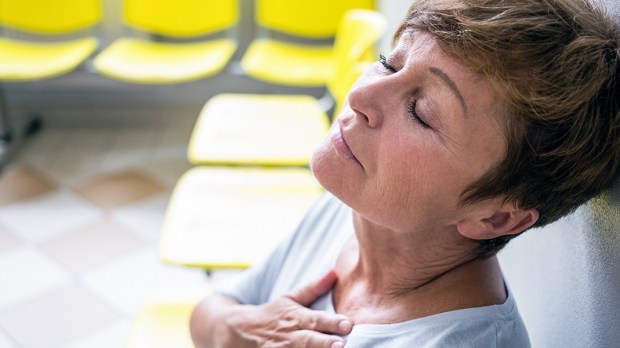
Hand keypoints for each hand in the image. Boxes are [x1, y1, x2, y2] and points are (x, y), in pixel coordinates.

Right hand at [226, 270, 352, 347]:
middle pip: (309, 341)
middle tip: (343, 345)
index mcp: (295, 318)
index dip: (332, 323)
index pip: (316, 320)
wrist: (238, 332)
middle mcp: (289, 336)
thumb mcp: (289, 299)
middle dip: (325, 343)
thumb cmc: (272, 315)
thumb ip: (313, 288)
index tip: (348, 324)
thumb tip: (335, 272)